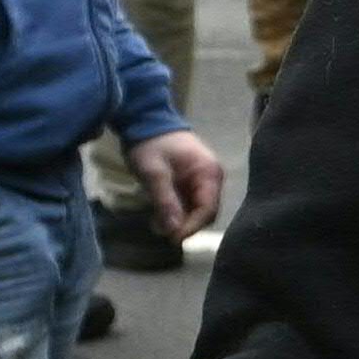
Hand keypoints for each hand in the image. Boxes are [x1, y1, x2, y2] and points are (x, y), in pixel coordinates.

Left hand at [130, 129, 222, 243]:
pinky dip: (178, 211)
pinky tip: (161, 215)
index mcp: (209, 173)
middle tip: (163, 232)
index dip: (192, 226)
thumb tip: (174, 230)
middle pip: (207, 211)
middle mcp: (212, 178)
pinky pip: (191, 201)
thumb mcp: (154, 173)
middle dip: (186, 225)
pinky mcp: (193, 180)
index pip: (209, 208)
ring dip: (181, 220)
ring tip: (158, 225)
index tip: (173, 238)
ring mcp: (204, 179)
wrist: (145, 120)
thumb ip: (165, 201)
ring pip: (198, 208)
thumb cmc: (151, 145)